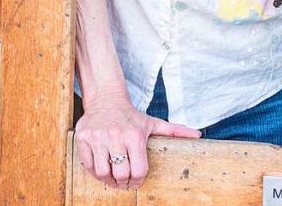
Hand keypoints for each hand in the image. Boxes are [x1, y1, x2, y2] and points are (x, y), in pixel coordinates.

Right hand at [74, 90, 201, 189]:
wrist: (106, 99)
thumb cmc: (132, 116)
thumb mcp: (153, 122)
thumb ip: (175, 131)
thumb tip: (198, 135)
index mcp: (135, 135)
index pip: (138, 170)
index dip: (138, 180)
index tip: (136, 181)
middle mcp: (116, 136)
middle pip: (120, 174)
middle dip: (123, 182)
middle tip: (124, 182)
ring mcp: (98, 137)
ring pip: (102, 173)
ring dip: (108, 180)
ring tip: (113, 177)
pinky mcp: (83, 138)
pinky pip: (87, 165)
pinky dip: (94, 171)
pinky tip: (102, 168)